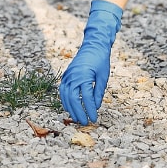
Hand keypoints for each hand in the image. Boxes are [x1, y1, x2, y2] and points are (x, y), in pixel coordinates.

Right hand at [59, 0, 122, 124]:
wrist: (93, 44)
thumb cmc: (101, 60)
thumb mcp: (103, 76)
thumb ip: (98, 92)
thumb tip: (95, 106)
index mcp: (84, 76)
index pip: (86, 98)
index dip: (90, 110)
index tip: (94, 119)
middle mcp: (73, 76)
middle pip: (73, 99)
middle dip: (78, 112)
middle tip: (85, 122)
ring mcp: (68, 75)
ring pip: (65, 95)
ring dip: (70, 108)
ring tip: (77, 118)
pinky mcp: (66, 75)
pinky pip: (63, 90)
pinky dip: (65, 100)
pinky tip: (70, 107)